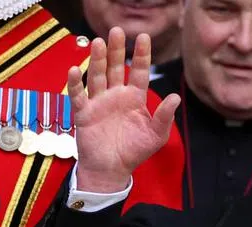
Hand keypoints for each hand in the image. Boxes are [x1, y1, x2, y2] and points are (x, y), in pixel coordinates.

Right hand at [68, 27, 180, 192]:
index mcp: (135, 99)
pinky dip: (75, 84)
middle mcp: (116, 96)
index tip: (143, 37)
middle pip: (116, 68)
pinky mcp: (84, 113)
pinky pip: (78, 96)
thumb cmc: (134, 152)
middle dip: (116, 50)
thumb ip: (164, 117)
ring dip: (97, 60)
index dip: (141, 55)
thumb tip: (175, 97)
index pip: (139, 72)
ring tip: (97, 42)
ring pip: (97, 76)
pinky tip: (75, 70)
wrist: (112, 170)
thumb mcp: (156, 136)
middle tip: (116, 31)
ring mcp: (99, 102)